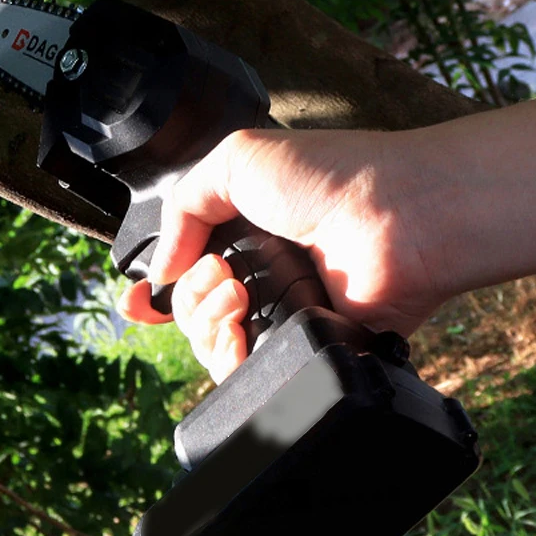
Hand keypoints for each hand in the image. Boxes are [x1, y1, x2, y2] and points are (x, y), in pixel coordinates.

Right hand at [116, 128, 450, 384]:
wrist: (397, 218)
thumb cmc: (330, 176)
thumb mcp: (237, 161)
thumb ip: (183, 207)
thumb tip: (160, 272)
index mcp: (245, 229)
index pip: (186, 269)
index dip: (156, 289)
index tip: (137, 300)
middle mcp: (263, 274)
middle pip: (189, 311)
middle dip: (187, 297)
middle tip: (221, 274)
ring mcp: (285, 313)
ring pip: (212, 344)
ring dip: (205, 322)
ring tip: (237, 295)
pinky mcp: (307, 348)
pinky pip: (250, 375)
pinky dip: (230, 360)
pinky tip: (236, 337)